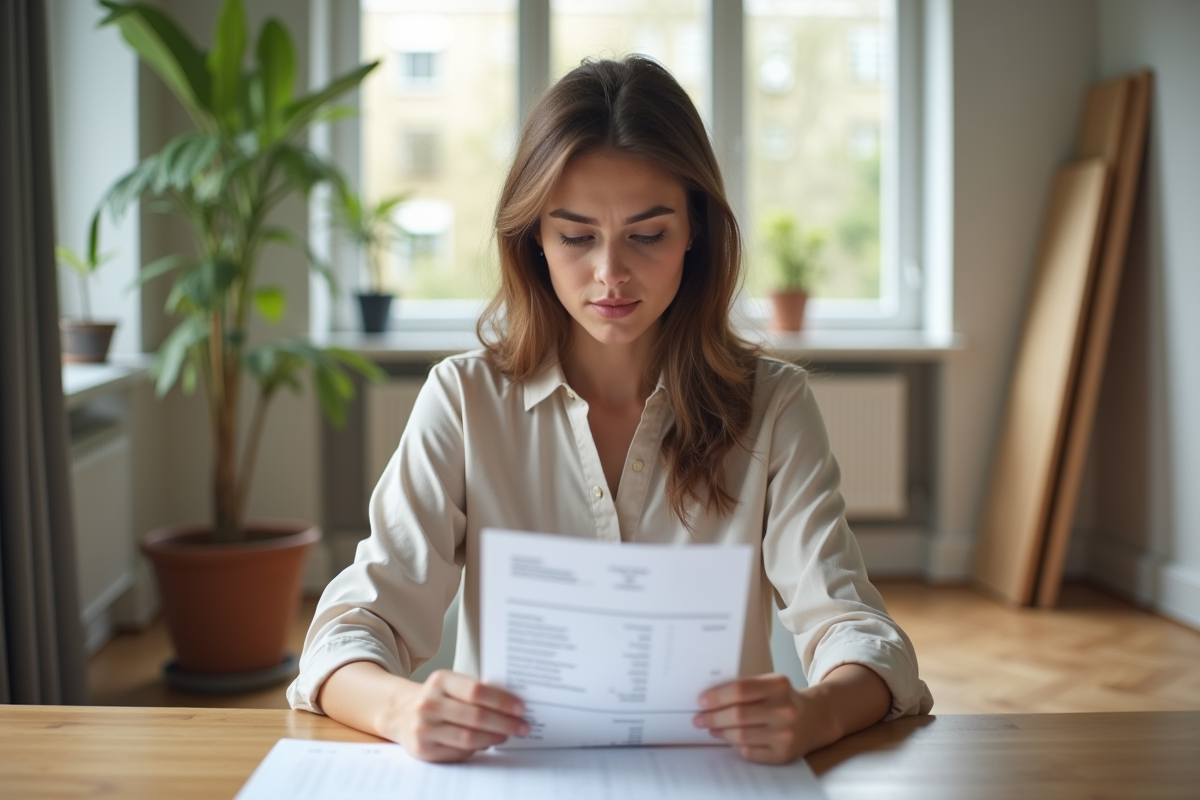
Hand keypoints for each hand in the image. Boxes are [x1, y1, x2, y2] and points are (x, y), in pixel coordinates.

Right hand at [383, 669, 528, 762]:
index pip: (476, 690)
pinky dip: (478, 748)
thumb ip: (476, 691)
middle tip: (523, 726)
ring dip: (494, 738)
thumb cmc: (437, 698)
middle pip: (476, 716)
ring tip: (508, 735)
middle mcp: (428, 703)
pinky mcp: (423, 749)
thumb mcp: (451, 685)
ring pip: (469, 737)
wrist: (401, 714)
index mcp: (439, 680)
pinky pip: (459, 752)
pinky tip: (488, 743)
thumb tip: (512, 704)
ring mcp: (423, 727)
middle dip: (505, 723)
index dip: (502, 700)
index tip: (521, 707)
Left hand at [693, 665, 890, 763]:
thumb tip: (708, 700)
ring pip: (741, 735)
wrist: (816, 719)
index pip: (740, 690)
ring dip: (721, 732)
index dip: (717, 696)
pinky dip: (735, 745)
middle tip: (698, 718)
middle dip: (713, 717)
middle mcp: (785, 710)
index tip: (701, 700)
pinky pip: (750, 752)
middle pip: (738, 715)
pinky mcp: (784, 754)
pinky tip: (728, 738)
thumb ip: (744, 688)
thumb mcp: (770, 684)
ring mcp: (786, 734)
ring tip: (712, 728)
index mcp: (779, 686)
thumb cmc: (784, 699)